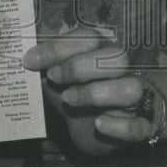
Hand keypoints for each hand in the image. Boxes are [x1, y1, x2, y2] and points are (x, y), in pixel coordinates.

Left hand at [23, 28, 157, 153]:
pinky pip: (138, 126)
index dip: (59, 47)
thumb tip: (28, 59)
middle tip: (53, 77)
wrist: (95, 127)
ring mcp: (133, 100)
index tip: (31, 61)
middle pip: (116, 58)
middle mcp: (122, 72)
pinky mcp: (138, 127)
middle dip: (80, 67)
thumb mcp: (58, 79)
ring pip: (130, 89)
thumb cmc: (76, 93)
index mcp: (102, 52)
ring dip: (96, 93)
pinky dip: (119, 126)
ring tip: (69, 100)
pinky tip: (99, 124)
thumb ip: (47, 67)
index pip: (89, 38)